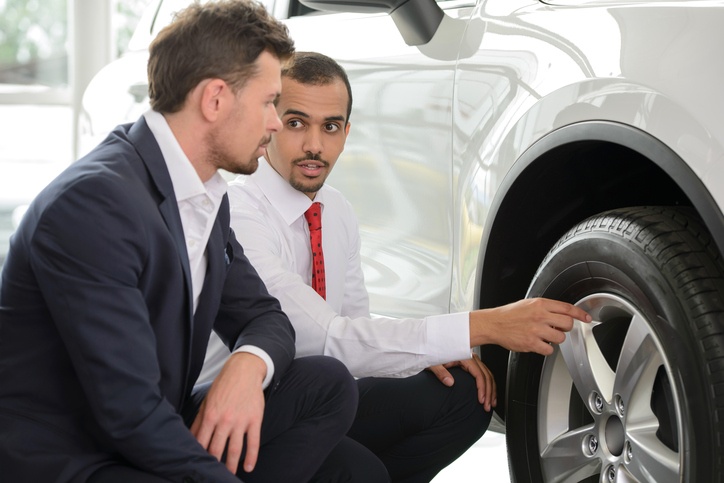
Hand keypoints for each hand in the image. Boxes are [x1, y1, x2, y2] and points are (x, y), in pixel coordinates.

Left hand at [190, 352, 266, 474]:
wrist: (244, 371)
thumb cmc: (224, 385)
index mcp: (210, 416)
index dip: (198, 456)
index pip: (201, 442)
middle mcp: (225, 420)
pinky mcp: (255, 419)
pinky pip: (253, 441)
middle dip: (213, 464)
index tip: (197, 465)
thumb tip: (190, 438)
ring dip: (231, 465)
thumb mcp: (207, 401)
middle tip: (211, 475)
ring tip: (228, 475)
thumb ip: (199, 421)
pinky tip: (249, 467)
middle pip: (217, 449)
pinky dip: (251, 456)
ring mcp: (241, 421)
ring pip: (235, 449)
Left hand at [427, 353, 496, 411]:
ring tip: (491, 403)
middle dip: (489, 393)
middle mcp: (471, 358)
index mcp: (465, 357)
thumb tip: (449, 382)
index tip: (482, 400)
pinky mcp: (471, 364)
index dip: (482, 388)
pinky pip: (484, 374)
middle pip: (486, 376)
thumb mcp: (434, 363)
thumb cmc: (432, 353)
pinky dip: (488, 385)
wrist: (431, 346)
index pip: (479, 374)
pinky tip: (489, 394)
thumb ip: (441, 372)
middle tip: (487, 406)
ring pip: (488, 375)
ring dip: (491, 390)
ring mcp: (472, 360)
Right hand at [470, 298, 591, 355]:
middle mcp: (539, 316)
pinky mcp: (531, 343)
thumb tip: (563, 314)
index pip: (567, 308)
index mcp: (540, 304)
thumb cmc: (510, 315)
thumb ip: (546, 308)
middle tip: (557, 328)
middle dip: (565, 328)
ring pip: (560, 338)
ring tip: (544, 336)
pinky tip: (538, 343)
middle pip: (568, 324)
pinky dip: (546, 348)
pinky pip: (549, 350)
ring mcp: (536, 330)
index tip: (586, 318)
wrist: (494, 324)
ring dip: (554, 339)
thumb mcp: (529, 304)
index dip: (580, 314)